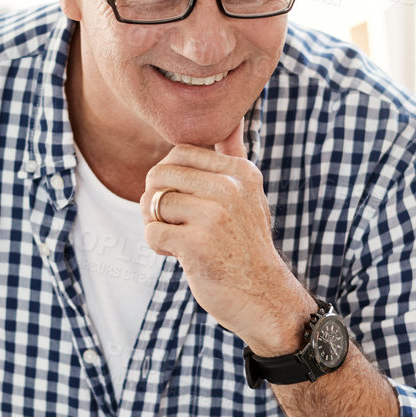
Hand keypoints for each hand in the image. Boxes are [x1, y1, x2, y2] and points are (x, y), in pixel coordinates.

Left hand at [141, 118, 313, 355]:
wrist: (264, 296)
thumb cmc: (245, 246)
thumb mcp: (248, 195)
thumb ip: (232, 158)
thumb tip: (231, 120)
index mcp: (241, 171)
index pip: (180, 152)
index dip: (169, 177)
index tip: (183, 200)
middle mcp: (230, 188)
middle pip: (159, 174)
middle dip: (154, 200)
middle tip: (171, 222)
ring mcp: (215, 216)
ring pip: (152, 203)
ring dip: (154, 224)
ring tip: (176, 239)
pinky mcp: (198, 245)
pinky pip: (152, 233)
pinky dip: (157, 247)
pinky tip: (178, 256)